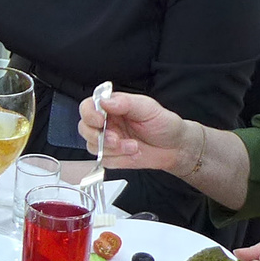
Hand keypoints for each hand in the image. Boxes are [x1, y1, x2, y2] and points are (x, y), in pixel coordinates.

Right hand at [78, 90, 198, 171]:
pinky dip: (117, 158)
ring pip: (91, 145)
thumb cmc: (163, 124)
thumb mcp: (147, 108)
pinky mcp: (112, 156)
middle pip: (84, 127)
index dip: (89, 113)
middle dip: (96, 135)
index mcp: (112, 107)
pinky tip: (132, 152)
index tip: (100, 120)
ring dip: (110, 148)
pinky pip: (103, 159)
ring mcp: (108, 140)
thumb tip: (105, 101)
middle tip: (114, 138)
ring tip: (131, 146)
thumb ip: (125, 103)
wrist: (175, 147)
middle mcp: (107, 123)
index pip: (88, 106)